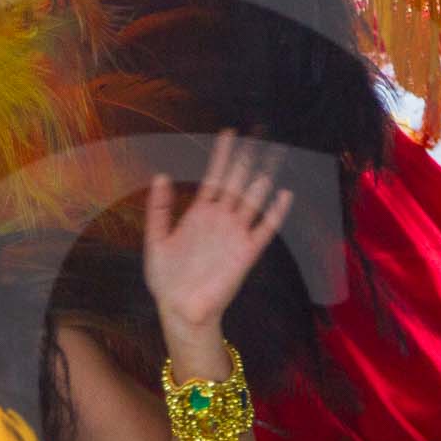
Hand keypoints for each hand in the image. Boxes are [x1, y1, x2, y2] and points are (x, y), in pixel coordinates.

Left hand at [143, 130, 292, 335]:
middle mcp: (220, 219)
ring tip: (274, 156)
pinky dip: (275, 212)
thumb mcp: (156, 240)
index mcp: (198, 213)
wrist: (179, 310)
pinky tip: (284, 194)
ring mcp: (235, 234)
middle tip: (261, 132)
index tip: (229, 131)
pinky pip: (265, 229)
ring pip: (253, 199)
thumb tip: (162, 175)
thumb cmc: (166, 279)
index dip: (222, 153)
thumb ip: (159, 209)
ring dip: (262, 179)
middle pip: (237, 181)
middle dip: (248, 157)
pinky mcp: (246, 253)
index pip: (214, 176)